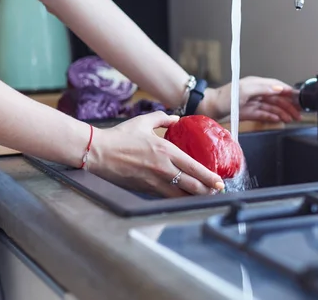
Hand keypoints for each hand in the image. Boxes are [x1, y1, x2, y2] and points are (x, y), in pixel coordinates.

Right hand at [89, 111, 224, 197]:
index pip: (194, 167)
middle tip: (216, 192)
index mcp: (166, 150)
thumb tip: (176, 119)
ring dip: (194, 197)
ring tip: (204, 197)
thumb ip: (163, 118)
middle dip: (207, 190)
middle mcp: (163, 168)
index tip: (219, 182)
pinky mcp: (144, 189)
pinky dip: (177, 198)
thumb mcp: (144, 121)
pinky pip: (166, 196)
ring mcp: (154, 181)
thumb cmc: (120, 136)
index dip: (209, 177)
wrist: (97, 152)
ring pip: (180, 195)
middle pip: (192, 185)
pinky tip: (183, 198)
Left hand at [199, 76, 301, 122]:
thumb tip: (279, 88)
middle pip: (277, 98)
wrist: (209, 108)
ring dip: (283, 112)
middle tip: (299, 113)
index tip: (300, 97)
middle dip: (289, 104)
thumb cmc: (224, 98)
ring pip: (272, 106)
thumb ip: (262, 88)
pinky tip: (279, 120)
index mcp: (256, 84)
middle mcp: (256, 92)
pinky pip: (264, 114)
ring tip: (292, 119)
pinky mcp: (248, 112)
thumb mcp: (244, 90)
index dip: (289, 91)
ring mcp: (252, 102)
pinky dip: (272, 116)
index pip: (277, 86)